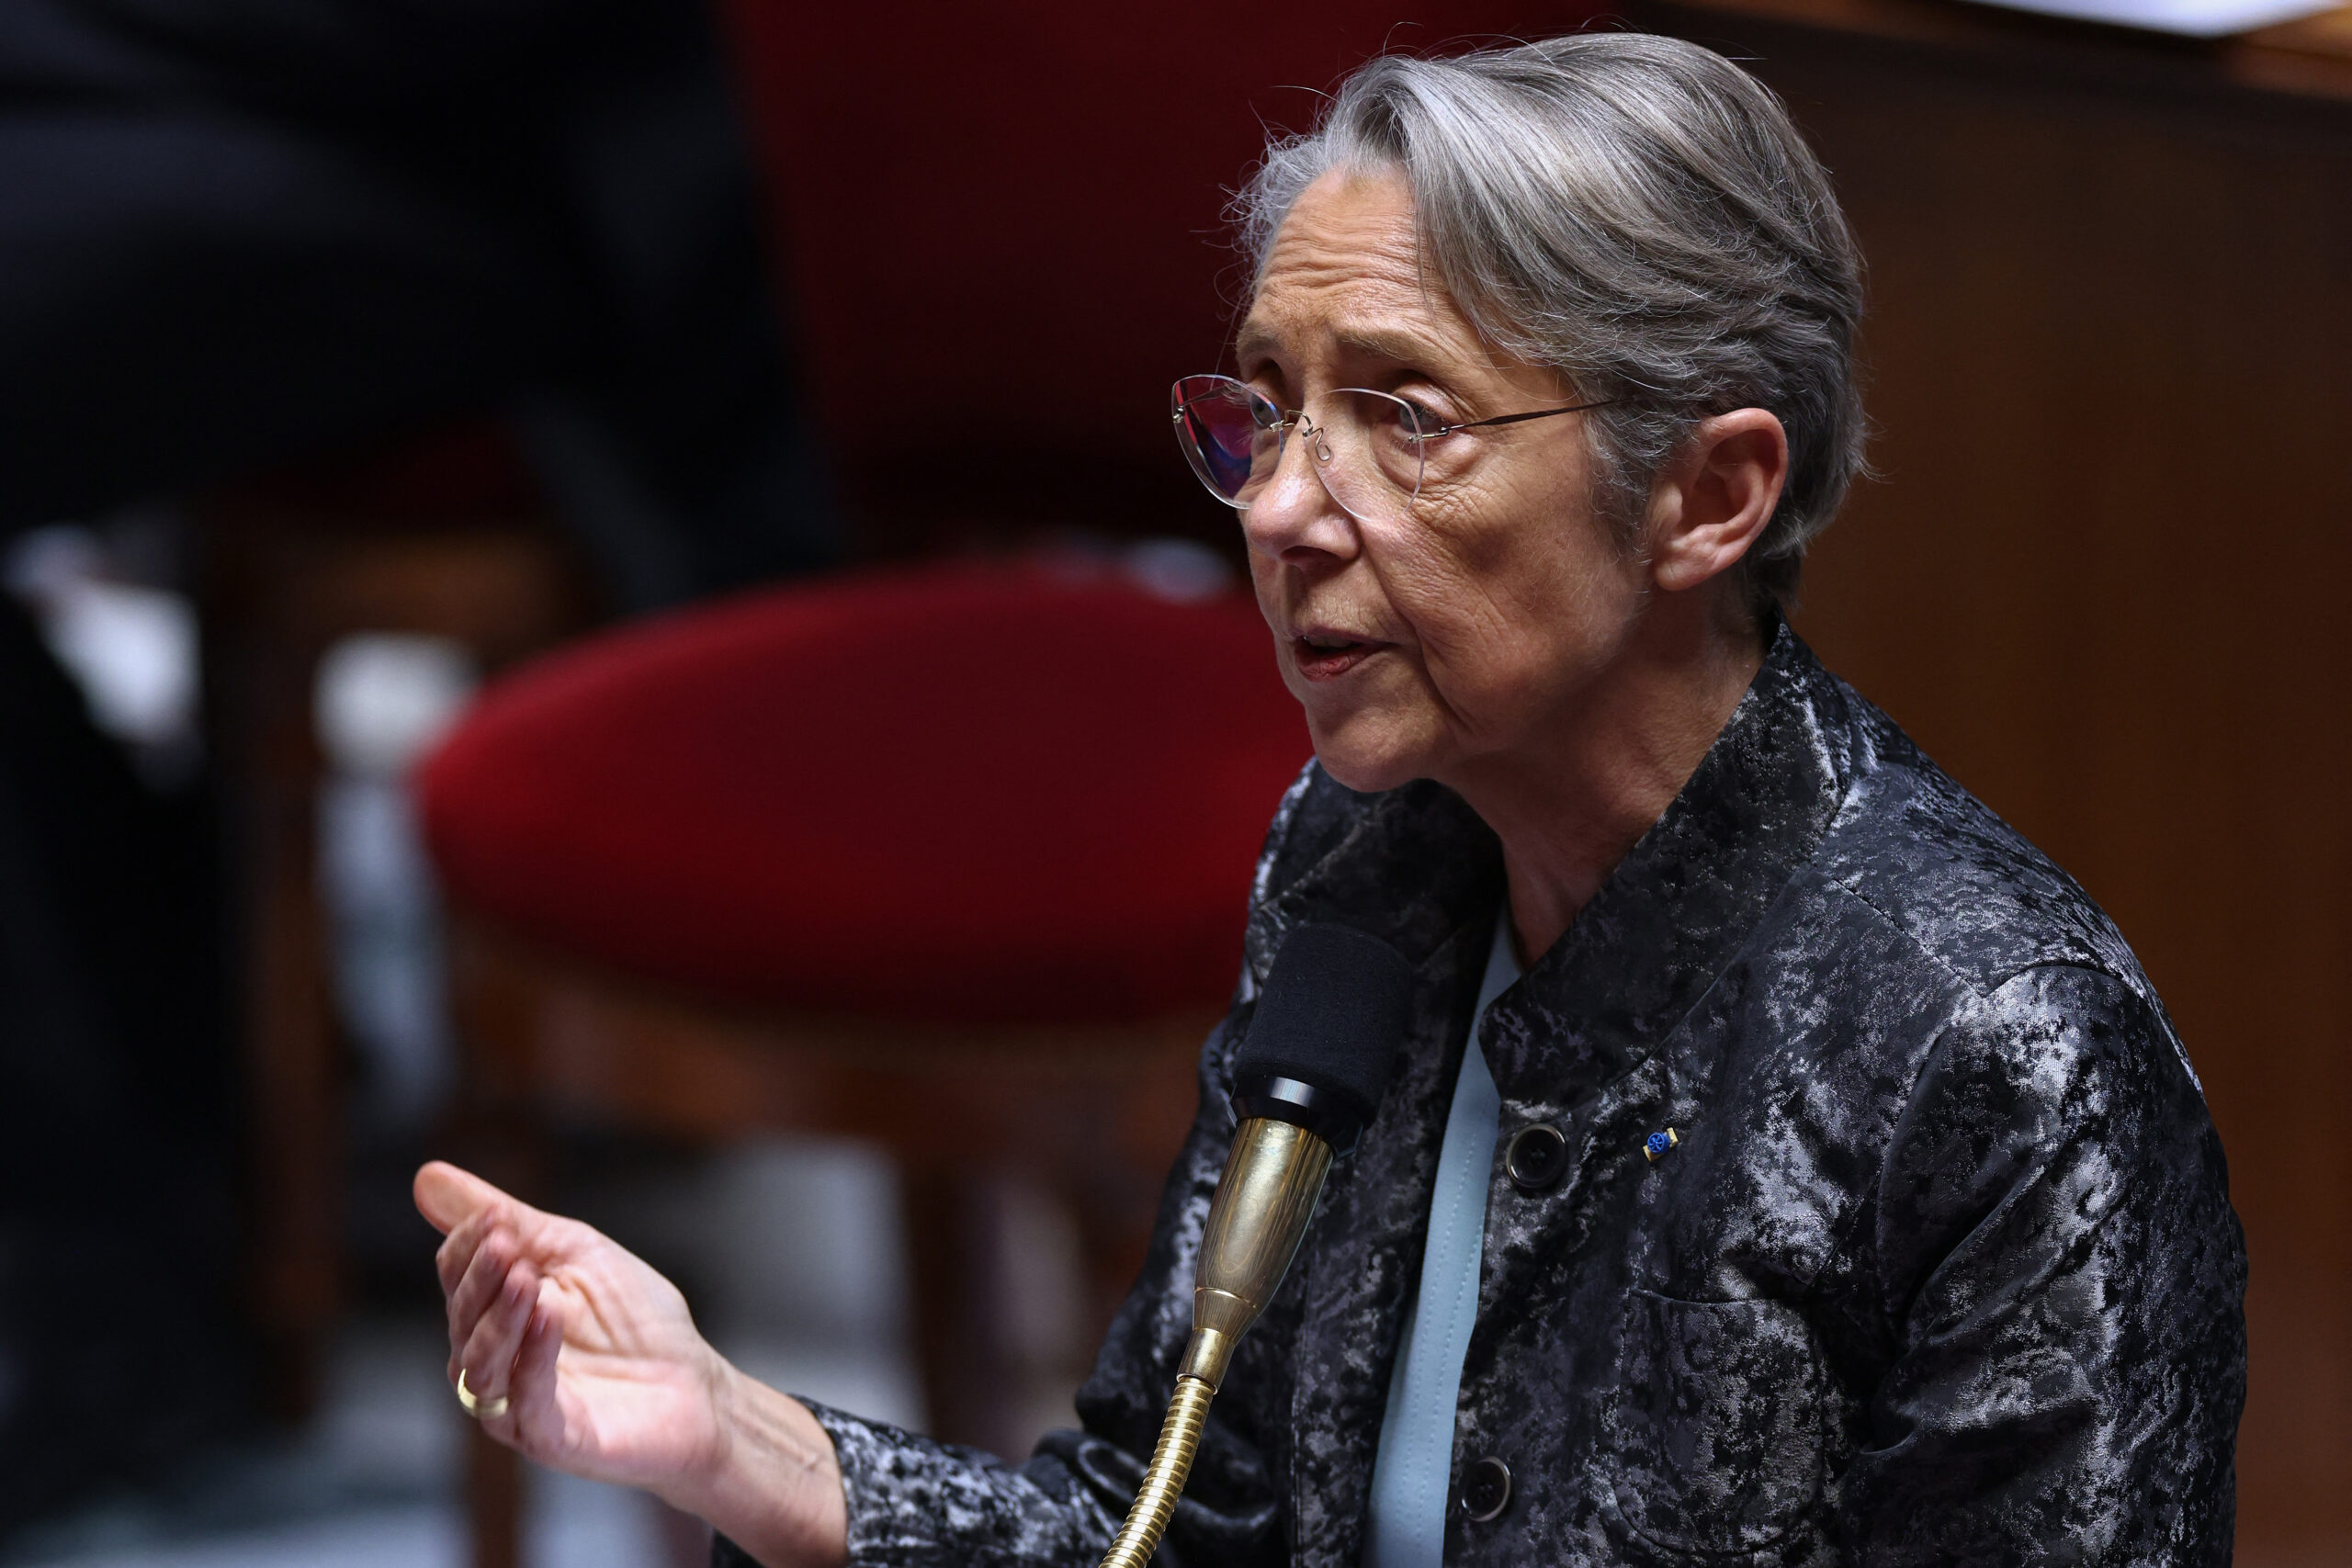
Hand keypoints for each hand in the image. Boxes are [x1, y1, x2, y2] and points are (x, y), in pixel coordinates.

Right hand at [414, 1161, 846, 1565]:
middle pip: (462, 1317)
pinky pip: (525, 1401)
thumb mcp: (575, 1252)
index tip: (495, 1215)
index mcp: (493, 1313)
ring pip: (479, 1364)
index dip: (469, 1243)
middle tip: (504, 1243)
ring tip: (523, 1276)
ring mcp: (514, 1404)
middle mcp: (491, 1361)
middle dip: (480, 1278)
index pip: (457, 1275)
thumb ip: (511, 1220)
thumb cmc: (634, 1319)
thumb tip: (426, 1175)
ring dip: (498, 1317)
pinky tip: (548, 1317)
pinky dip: (532, 1357)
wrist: (695, 1383)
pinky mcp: (549, 1438)